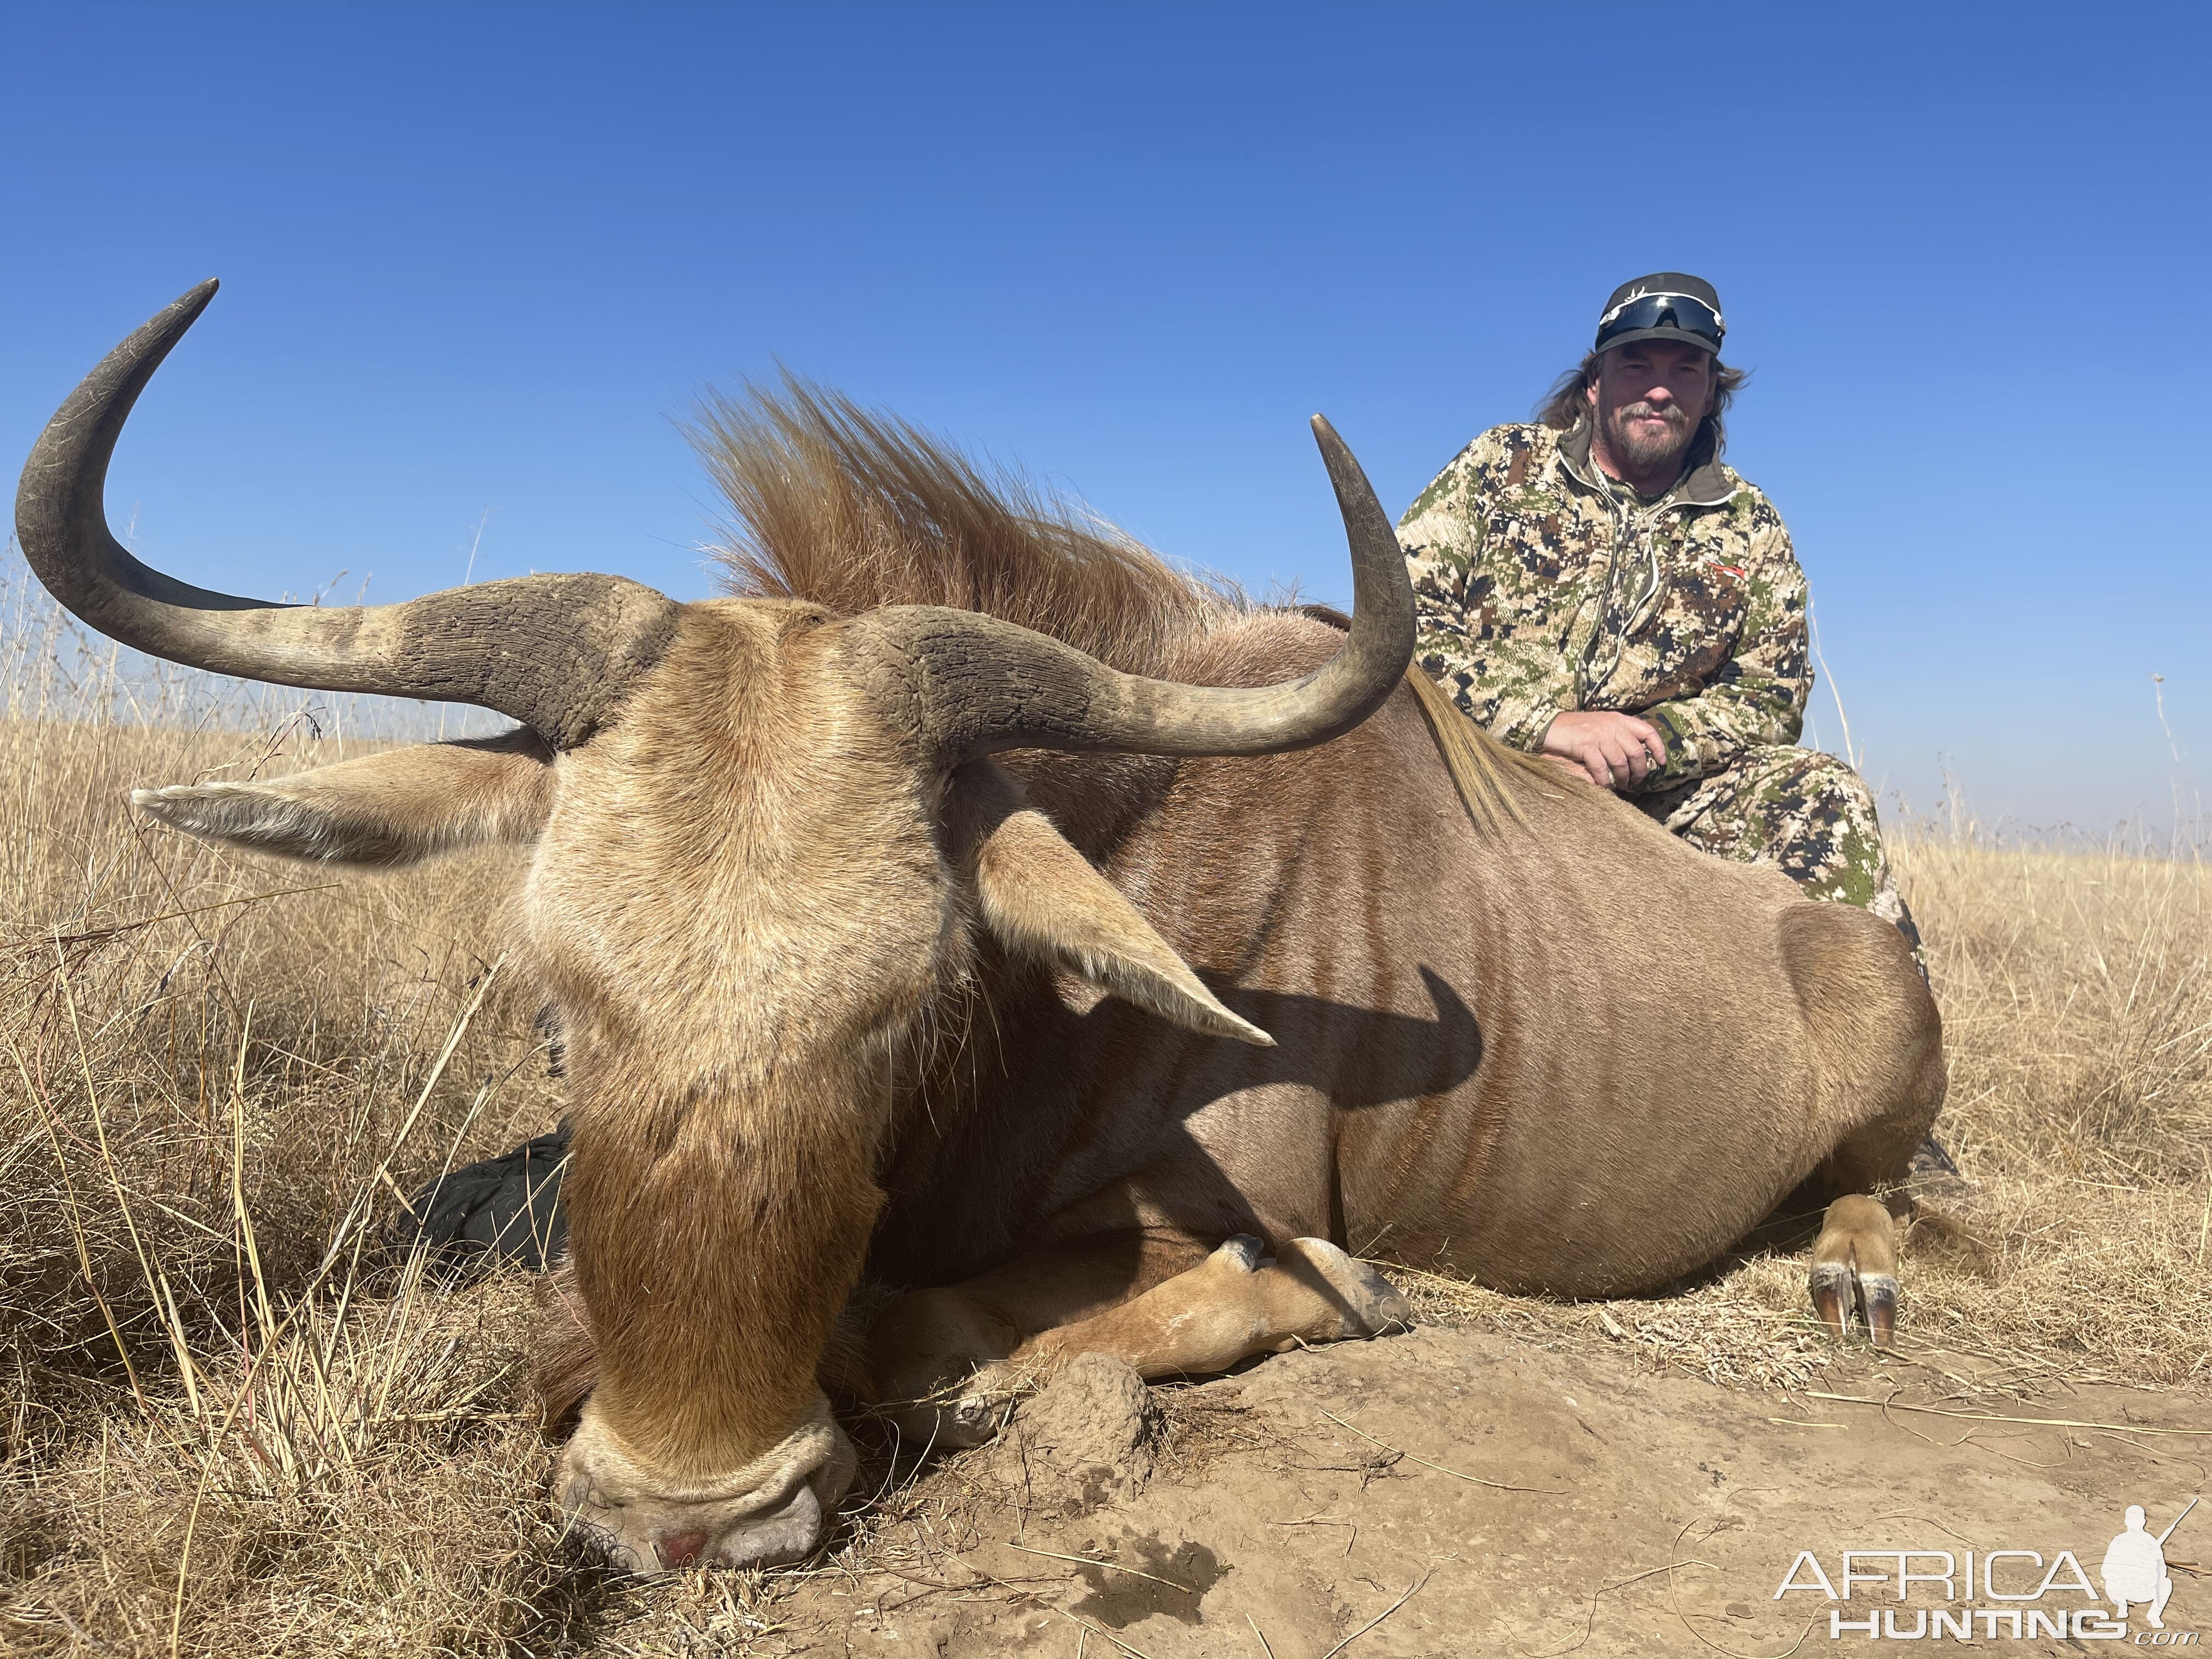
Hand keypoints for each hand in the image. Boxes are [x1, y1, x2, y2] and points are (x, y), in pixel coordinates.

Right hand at [1538, 710, 1667, 790]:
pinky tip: (1602, 786)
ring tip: (1621, 786)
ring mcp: (1598, 735)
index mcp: (1618, 719)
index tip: (1661, 762)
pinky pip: (1601, 768)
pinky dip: (1604, 780)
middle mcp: (1611, 725)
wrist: (1548, 725)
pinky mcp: (1586, 745)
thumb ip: (1616, 735)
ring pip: (1621, 761)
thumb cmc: (1574, 729)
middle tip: (1636, 782)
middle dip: (1639, 770)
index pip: (1647, 730)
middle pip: (1636, 751)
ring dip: (1623, 777)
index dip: (1657, 747)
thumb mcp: (1599, 725)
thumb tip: (1633, 755)